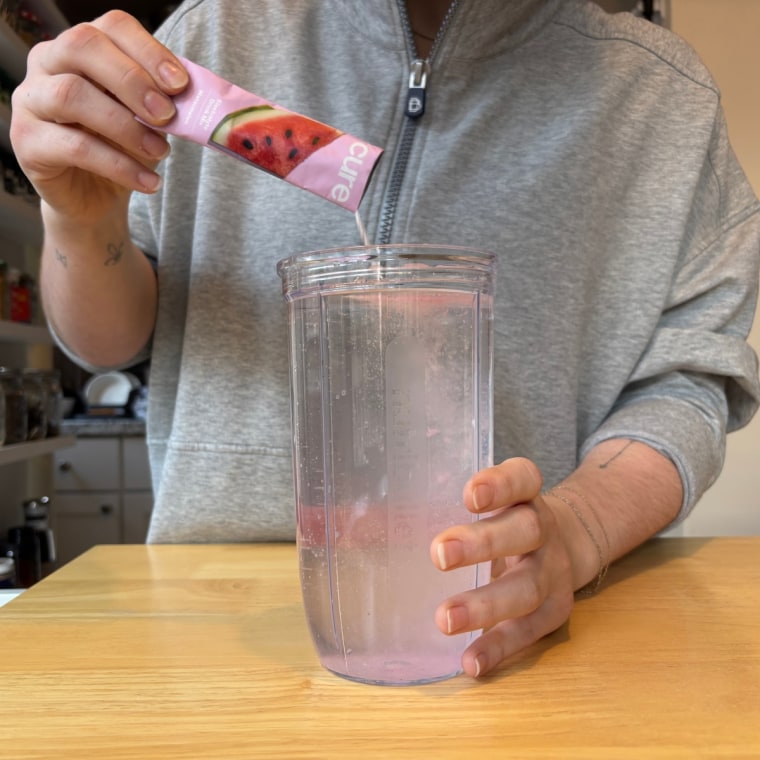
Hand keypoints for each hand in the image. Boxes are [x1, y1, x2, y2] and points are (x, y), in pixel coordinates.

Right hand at [10, 10, 187, 224]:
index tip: (181, 85)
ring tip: (160, 152)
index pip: (111, 26)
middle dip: (132, 80)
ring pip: (71, 94)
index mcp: (82, 48)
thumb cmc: (122, 147)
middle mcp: (48, 63)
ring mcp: (31, 100)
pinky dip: (120, 167)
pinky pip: (74, 147)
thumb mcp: (148, 119)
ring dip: (126, 125)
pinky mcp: (28, 142)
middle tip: (167, 116)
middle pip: (83, 46)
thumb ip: (164, 100)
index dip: (149, 51)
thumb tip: (194, 93)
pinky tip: (148, 182)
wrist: (96, 197)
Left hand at [430, 457, 578, 677]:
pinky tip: (471, 661)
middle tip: (439, 554)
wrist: (570, 545)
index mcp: (525, 495)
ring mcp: (553, 572)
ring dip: (485, 605)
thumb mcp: (481, 505)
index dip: (501, 484)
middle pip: (524, 530)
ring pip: (526, 587)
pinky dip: (499, 647)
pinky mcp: (554, 612)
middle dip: (483, 543)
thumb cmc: (501, 520)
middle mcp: (544, 529)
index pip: (523, 478)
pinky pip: (529, 632)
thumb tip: (341, 520)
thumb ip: (420, 506)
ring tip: (444, 619)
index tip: (469, 496)